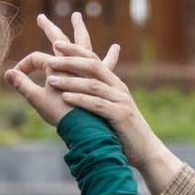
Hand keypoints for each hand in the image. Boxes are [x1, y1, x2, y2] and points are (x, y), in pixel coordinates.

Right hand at [5, 13, 118, 125]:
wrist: (85, 128)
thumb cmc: (60, 114)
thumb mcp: (37, 99)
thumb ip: (22, 84)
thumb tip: (7, 73)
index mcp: (57, 65)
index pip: (36, 58)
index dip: (24, 66)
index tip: (16, 76)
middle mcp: (74, 62)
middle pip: (59, 39)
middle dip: (49, 28)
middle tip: (41, 17)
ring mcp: (88, 69)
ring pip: (83, 44)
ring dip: (80, 30)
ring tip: (77, 16)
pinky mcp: (100, 80)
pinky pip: (107, 65)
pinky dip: (111, 57)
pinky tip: (116, 47)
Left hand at [43, 43, 183, 194]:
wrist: (145, 150)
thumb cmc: (123, 131)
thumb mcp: (109, 109)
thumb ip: (96, 97)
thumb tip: (75, 90)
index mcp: (114, 84)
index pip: (94, 60)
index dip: (76, 50)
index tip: (57, 43)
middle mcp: (118, 88)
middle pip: (93, 66)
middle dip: (70, 60)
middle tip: (50, 59)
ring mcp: (121, 101)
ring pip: (93, 85)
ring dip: (70, 81)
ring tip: (50, 80)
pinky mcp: (121, 116)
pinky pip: (98, 105)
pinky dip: (80, 100)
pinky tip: (65, 98)